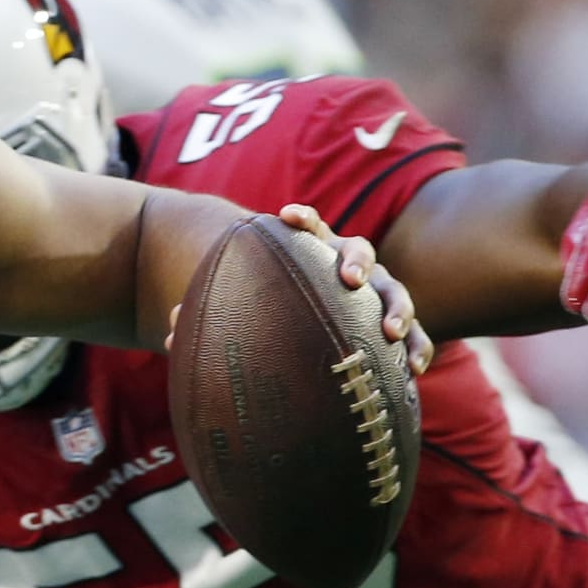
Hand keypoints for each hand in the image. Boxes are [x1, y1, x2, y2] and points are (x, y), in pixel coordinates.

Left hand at [165, 204, 434, 374]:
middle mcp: (349, 269)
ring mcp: (375, 297)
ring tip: (391, 331)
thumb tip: (171, 331)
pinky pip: (413, 336)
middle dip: (355, 262)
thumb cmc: (277, 314)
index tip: (285, 217)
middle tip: (347, 279)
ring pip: (393, 291)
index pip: (310, 227)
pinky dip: (417, 348)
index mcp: (313, 255)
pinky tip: (414, 370)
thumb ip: (217, 316)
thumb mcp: (251, 309)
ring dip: (396, 308)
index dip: (302, 219)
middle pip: (360, 252)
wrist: (315, 330)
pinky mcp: (392, 328)